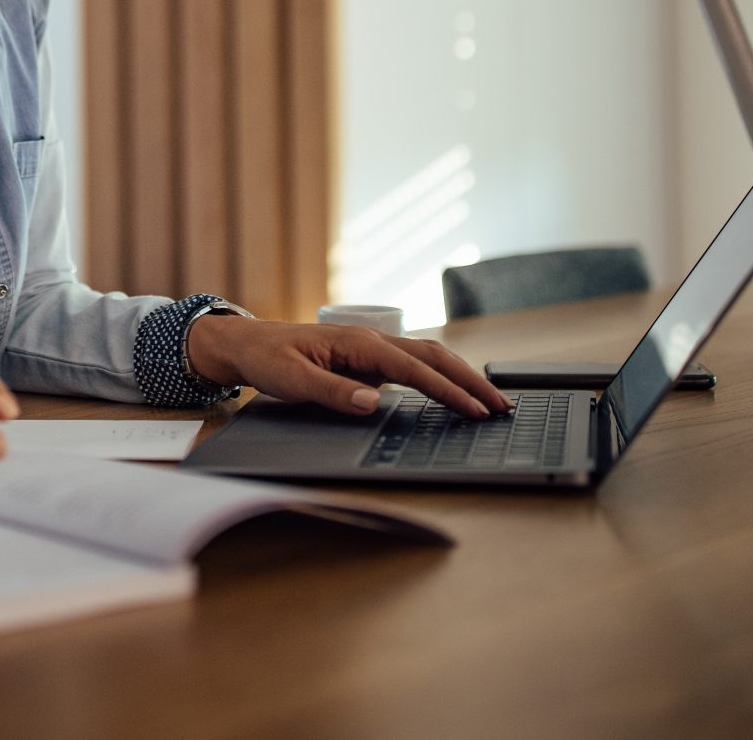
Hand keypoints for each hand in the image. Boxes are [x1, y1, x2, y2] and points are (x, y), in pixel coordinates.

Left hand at [185, 316, 510, 419]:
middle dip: (470, 381)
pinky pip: (416, 365)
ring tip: (490, 401)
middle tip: (501, 407)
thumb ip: (333, 393)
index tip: (473, 410)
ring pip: (430, 357)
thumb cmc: (270, 360)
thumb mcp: (293, 382)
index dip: (447, 391)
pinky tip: (456, 392)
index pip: (414, 369)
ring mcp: (375, 349)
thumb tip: (373, 403)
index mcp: (359, 344)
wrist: (251, 344)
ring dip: (461, 377)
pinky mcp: (372, 359)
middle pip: (435, 357)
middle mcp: (373, 341)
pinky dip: (443, 376)